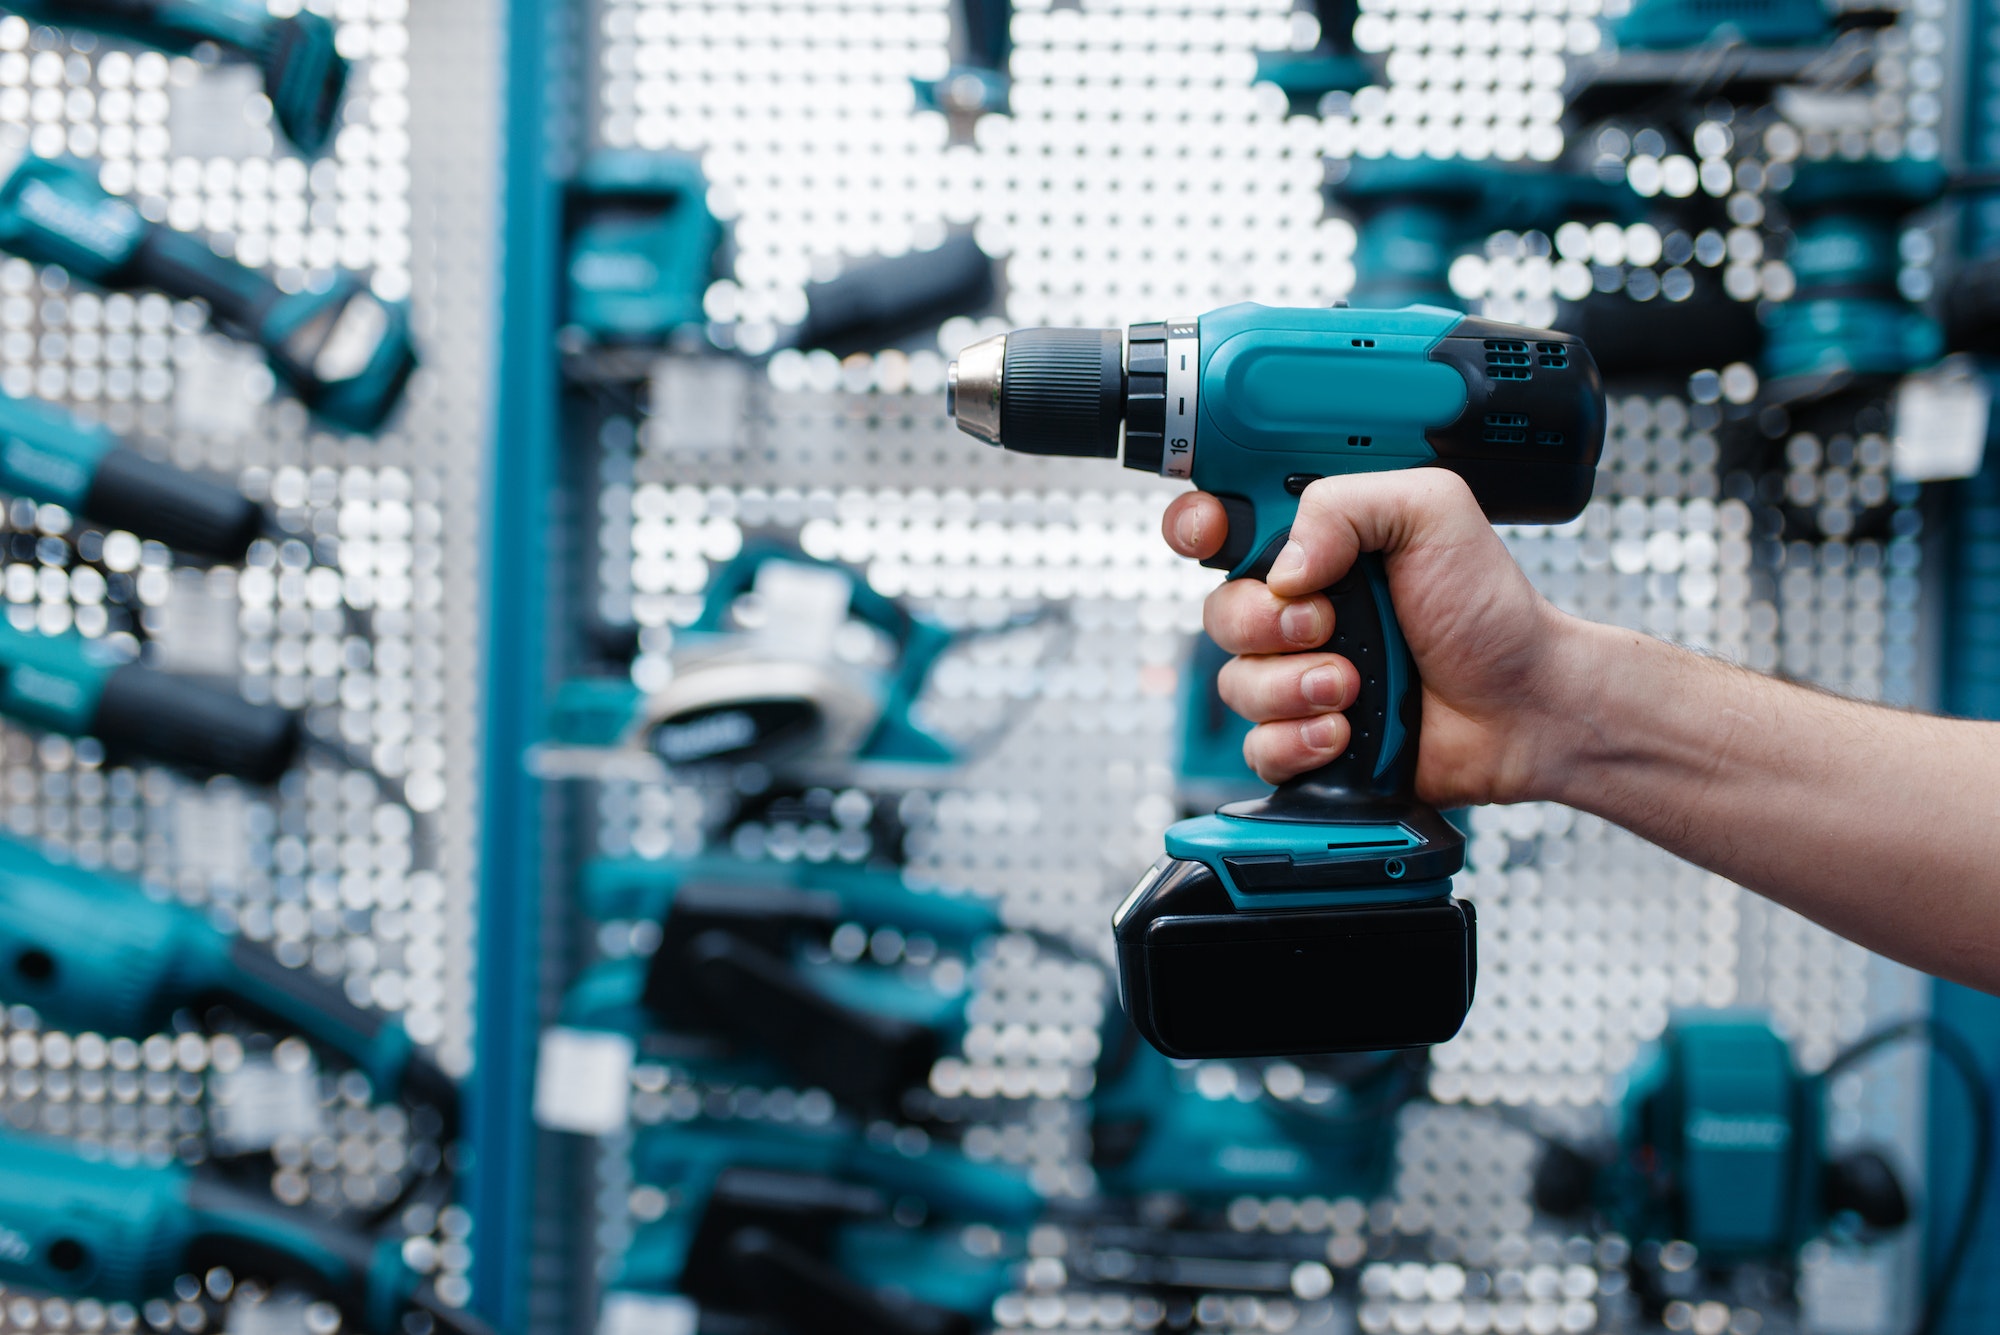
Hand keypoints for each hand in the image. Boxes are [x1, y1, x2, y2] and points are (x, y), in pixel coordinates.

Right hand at [1162, 470, 1580, 806]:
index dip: (1198, 525)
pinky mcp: (1308, 737)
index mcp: (1320, 546)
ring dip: (1290, 687)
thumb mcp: (1432, 512)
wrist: (1525, 706)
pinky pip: (1257, 744)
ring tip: (1350, 686)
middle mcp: (1300, 608)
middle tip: (1326, 624)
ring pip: (1235, 682)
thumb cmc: (1490, 611)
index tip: (1215, 532)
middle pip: (1220, 610)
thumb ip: (1348, 505)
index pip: (1223, 523)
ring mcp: (1300, 674)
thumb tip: (1282, 567)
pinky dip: (1297, 741)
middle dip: (1263, 622)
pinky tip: (1343, 731)